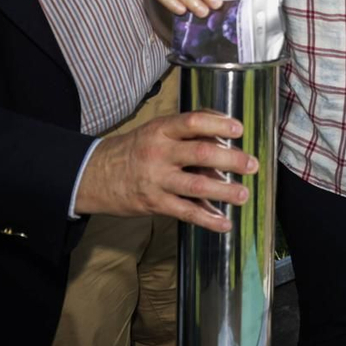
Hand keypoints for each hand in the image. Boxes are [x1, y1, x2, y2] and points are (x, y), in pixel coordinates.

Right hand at [75, 110, 256, 231]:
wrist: (93, 175)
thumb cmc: (131, 151)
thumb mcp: (153, 131)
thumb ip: (184, 131)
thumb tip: (221, 128)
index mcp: (160, 130)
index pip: (192, 122)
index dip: (218, 123)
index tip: (239, 128)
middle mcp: (159, 152)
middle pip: (201, 153)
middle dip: (231, 159)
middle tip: (252, 164)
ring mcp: (156, 179)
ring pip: (197, 184)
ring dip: (224, 191)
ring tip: (243, 195)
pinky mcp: (154, 203)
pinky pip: (185, 212)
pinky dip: (207, 219)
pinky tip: (224, 223)